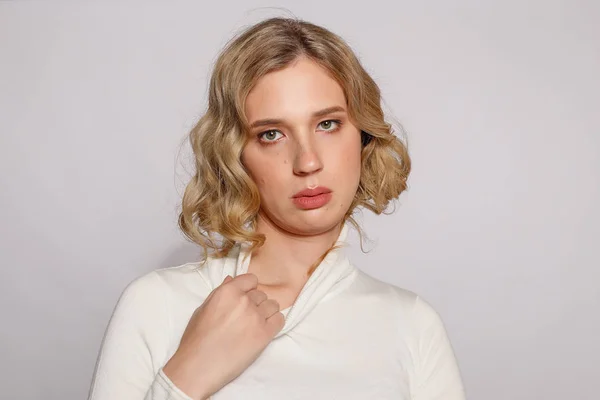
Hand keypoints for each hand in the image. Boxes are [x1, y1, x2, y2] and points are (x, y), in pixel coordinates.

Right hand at [162, 273, 284, 399]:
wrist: (198, 368)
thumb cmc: (196, 340)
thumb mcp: (203, 309)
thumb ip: (220, 293)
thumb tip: (232, 280)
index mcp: (228, 292)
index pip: (251, 279)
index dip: (248, 289)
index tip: (245, 299)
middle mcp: (244, 301)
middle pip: (261, 294)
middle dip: (256, 304)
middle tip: (246, 318)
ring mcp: (256, 317)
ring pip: (273, 306)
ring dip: (266, 313)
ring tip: (254, 326)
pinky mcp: (265, 334)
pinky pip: (280, 320)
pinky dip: (274, 323)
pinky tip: (263, 331)